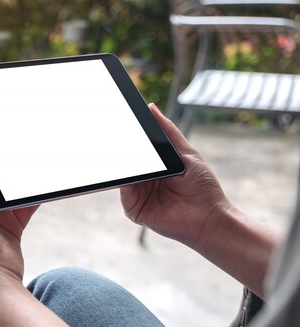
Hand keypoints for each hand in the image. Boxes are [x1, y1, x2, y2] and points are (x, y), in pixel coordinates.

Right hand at [120, 104, 232, 247]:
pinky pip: (123, 193)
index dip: (130, 137)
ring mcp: (138, 195)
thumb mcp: (187, 153)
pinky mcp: (134, 210)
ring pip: (122, 175)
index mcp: (155, 167)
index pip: (137, 150)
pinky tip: (128, 174)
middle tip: (115, 133)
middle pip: (127, 162)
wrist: (209, 219)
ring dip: (121, 165)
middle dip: (121, 150)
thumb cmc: (203, 188)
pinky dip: (123, 183)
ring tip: (123, 153)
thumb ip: (168, 131)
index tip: (122, 120)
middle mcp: (144, 180)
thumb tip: (150, 107)